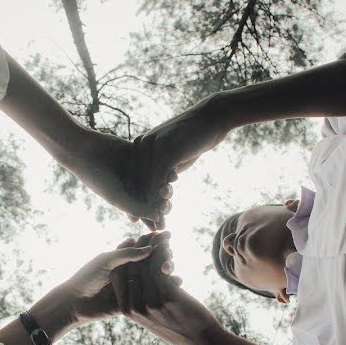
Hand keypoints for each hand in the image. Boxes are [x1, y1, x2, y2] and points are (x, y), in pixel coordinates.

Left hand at [55, 236, 165, 322]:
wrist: (75, 303)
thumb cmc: (87, 277)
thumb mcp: (106, 261)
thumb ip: (126, 254)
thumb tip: (149, 248)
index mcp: (122, 256)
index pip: (141, 246)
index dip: (154, 241)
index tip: (167, 236)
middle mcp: (129, 270)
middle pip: (150, 261)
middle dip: (162, 257)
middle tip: (170, 255)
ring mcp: (132, 285)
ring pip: (153, 277)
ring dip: (164, 273)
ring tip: (172, 270)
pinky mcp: (134, 301)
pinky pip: (151, 295)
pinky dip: (163, 290)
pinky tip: (174, 286)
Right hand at [63, 129, 172, 229]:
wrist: (85, 150)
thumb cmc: (96, 177)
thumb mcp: (116, 196)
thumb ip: (136, 208)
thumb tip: (157, 218)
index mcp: (125, 197)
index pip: (143, 211)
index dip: (153, 220)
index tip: (162, 228)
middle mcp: (132, 184)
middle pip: (152, 196)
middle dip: (160, 204)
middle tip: (167, 207)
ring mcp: (136, 168)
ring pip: (155, 179)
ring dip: (164, 187)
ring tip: (172, 191)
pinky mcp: (139, 153)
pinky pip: (155, 162)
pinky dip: (164, 170)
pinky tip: (173, 175)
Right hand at [111, 235, 221, 344]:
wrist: (200, 341)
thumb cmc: (177, 325)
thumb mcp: (151, 315)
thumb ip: (140, 300)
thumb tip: (136, 279)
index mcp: (127, 310)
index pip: (117, 276)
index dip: (125, 256)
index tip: (136, 242)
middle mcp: (135, 307)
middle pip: (130, 267)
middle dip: (140, 246)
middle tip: (150, 232)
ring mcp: (149, 303)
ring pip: (145, 265)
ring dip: (154, 246)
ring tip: (162, 235)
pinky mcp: (167, 297)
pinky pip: (159, 267)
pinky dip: (164, 253)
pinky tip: (170, 246)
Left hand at [130, 95, 229, 228]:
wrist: (211, 118)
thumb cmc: (194, 137)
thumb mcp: (174, 153)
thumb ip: (162, 168)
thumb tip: (159, 188)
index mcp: (139, 145)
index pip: (134, 176)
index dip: (136, 198)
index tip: (140, 218)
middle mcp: (141, 145)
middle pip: (138, 182)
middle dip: (143, 206)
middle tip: (149, 226)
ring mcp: (153, 147)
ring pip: (148, 183)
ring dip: (153, 206)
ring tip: (159, 222)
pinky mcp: (166, 151)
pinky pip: (159, 179)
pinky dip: (161, 196)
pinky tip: (166, 209)